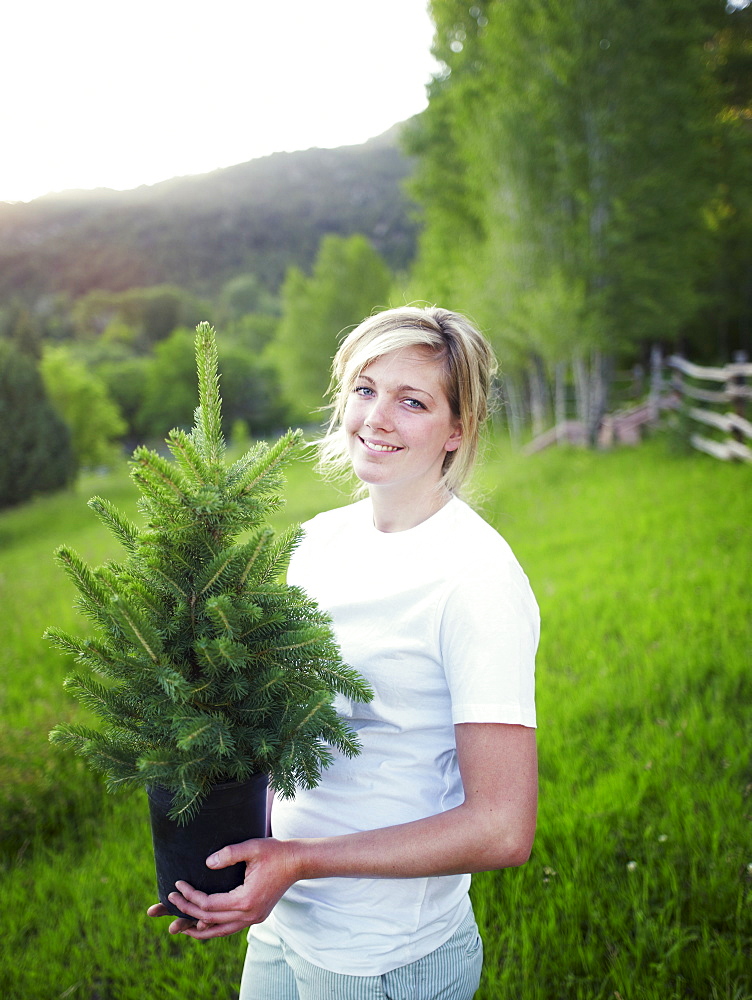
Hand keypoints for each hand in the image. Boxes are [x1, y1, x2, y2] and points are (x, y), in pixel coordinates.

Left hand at [146, 837, 299, 939]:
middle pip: (210, 921)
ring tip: (180, 926)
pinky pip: (230, 927)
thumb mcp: (252, 847)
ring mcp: (253, 918)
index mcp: (246, 900)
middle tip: (170, 900)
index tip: (177, 885)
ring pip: (220, 931)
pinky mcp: (256, 916)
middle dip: (187, 911)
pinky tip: (204, 924)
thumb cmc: (275, 852)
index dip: (190, 896)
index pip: (209, 905)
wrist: (298, 862)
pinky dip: (214, 927)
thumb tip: (206, 863)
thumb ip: (228, 854)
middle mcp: (249, 915)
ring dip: (199, 929)